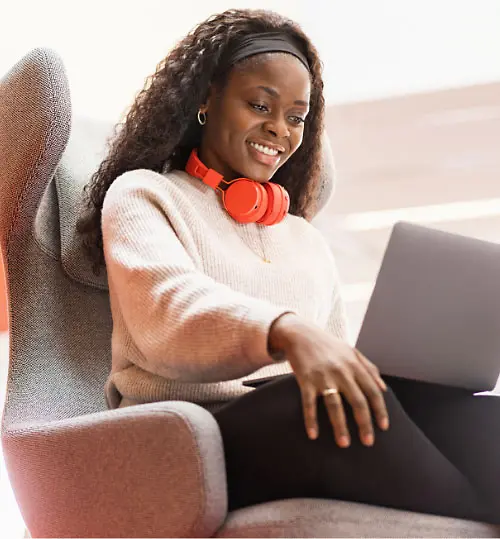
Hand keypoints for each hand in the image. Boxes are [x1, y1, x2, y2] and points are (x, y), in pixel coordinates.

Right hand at [269, 313, 389, 447]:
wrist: (300, 334)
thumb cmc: (328, 345)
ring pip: (334, 405)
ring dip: (340, 426)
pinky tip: (313, 435)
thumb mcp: (352, 352)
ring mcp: (323, 376)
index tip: (384, 427)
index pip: (372, 391)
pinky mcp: (305, 380)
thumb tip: (384, 389)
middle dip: (364, 424)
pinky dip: (311, 420)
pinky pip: (309, 403)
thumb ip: (369, 368)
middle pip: (357, 401)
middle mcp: (341, 371)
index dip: (380, 410)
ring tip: (344, 444)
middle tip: (368, 442)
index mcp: (354, 365)